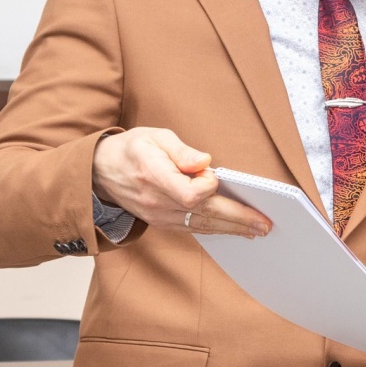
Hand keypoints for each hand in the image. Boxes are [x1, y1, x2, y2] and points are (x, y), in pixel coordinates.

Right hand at [92, 128, 270, 236]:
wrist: (102, 171)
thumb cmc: (133, 148)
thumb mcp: (154, 136)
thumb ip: (181, 151)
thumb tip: (205, 163)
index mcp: (153, 174)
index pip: (188, 193)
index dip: (207, 187)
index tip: (215, 176)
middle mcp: (156, 200)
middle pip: (202, 214)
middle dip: (236, 218)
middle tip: (263, 223)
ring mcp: (158, 215)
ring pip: (200, 225)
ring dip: (230, 228)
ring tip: (257, 229)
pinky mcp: (161, 222)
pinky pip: (192, 228)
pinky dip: (215, 229)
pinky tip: (234, 229)